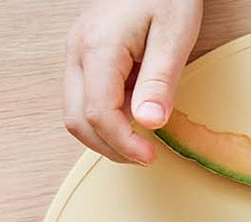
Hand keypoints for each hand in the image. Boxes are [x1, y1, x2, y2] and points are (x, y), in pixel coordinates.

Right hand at [64, 0, 202, 163]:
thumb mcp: (175, 35)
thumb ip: (160, 81)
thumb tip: (149, 124)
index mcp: (99, 47)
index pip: (99, 114)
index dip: (123, 144)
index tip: (150, 157)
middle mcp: (77, 52)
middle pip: (77, 120)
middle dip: (110, 147)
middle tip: (145, 155)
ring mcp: (76, 54)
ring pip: (75, 113)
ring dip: (105, 136)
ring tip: (140, 139)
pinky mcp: (82, 57)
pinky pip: (84, 99)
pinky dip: (105, 118)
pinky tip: (132, 115)